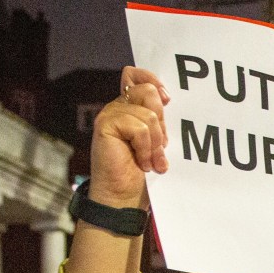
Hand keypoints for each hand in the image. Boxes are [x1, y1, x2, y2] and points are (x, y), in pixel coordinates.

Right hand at [89, 66, 169, 209]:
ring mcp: (110, 114)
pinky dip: (146, 148)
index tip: (168, 99)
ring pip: (149, 114)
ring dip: (156, 143)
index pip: (136, 75)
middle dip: (161, 124)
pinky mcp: (105, 125)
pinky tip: (142, 163)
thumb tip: (166, 98)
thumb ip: (158, 120)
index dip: (153, 80)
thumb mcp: (156, 142)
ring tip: (151, 162)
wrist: (123, 197)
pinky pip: (140, 127)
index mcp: (130, 108)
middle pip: (148, 91)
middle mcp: (119, 107)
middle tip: (159, 148)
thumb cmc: (142, 175)